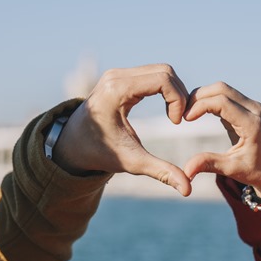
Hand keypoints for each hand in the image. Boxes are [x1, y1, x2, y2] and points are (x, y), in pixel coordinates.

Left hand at [53, 64, 191, 195]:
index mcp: (117, 91)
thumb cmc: (101, 153)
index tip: (176, 123)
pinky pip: (152, 74)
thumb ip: (161, 172)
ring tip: (174, 116)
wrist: (74, 146)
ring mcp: (117, 74)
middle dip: (180, 95)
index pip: (162, 80)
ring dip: (174, 92)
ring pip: (161, 70)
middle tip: (179, 119)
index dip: (178, 100)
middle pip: (165, 71)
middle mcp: (116, 76)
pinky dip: (166, 89)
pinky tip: (166, 110)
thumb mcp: (132, 162)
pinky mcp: (120, 77)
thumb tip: (187, 190)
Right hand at [183, 82, 260, 200]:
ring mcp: (252, 106)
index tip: (184, 119)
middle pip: (221, 89)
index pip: (221, 102)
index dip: (199, 106)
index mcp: (252, 124)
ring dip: (203, 96)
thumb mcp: (231, 169)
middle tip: (182, 112)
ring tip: (188, 112)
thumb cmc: (255, 171)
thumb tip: (185, 171)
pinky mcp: (248, 107)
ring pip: (223, 89)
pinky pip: (226, 95)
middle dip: (198, 97)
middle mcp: (255, 110)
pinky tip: (198, 112)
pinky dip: (210, 100)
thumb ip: (209, 164)